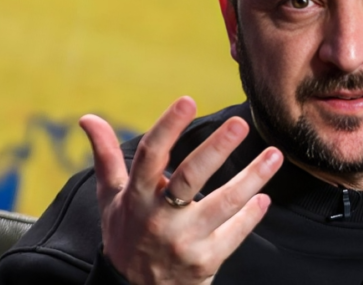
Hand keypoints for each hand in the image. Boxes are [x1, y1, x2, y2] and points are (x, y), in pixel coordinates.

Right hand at [80, 96, 282, 284]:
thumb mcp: (112, 198)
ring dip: (252, 178)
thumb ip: (106, 156)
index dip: (167, 127)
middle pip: (190, 178)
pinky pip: (234, 234)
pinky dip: (251, 216)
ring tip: (274, 155)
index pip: (150, 156)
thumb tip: (88, 118)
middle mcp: (159, 218)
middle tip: (240, 124)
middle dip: (216, 150)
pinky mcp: (205, 261)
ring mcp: (183, 241)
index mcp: (136, 197)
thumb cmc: (127, 234)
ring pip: (223, 205)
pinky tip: (264, 198)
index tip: (187, 101)